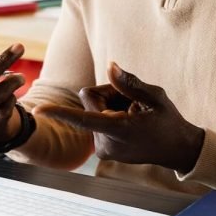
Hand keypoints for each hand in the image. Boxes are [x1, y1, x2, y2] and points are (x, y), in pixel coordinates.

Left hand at [34, 63, 204, 172]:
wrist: (178, 150)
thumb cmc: (169, 121)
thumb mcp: (155, 96)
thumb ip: (129, 82)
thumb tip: (109, 65)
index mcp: (118, 131)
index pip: (83, 118)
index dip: (59, 112)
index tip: (37, 110)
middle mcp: (105, 144)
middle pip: (90, 100)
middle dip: (109, 94)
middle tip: (135, 103)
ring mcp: (102, 149)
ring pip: (93, 109)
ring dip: (111, 105)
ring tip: (135, 115)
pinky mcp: (102, 149)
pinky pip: (96, 119)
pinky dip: (110, 115)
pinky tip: (130, 122)